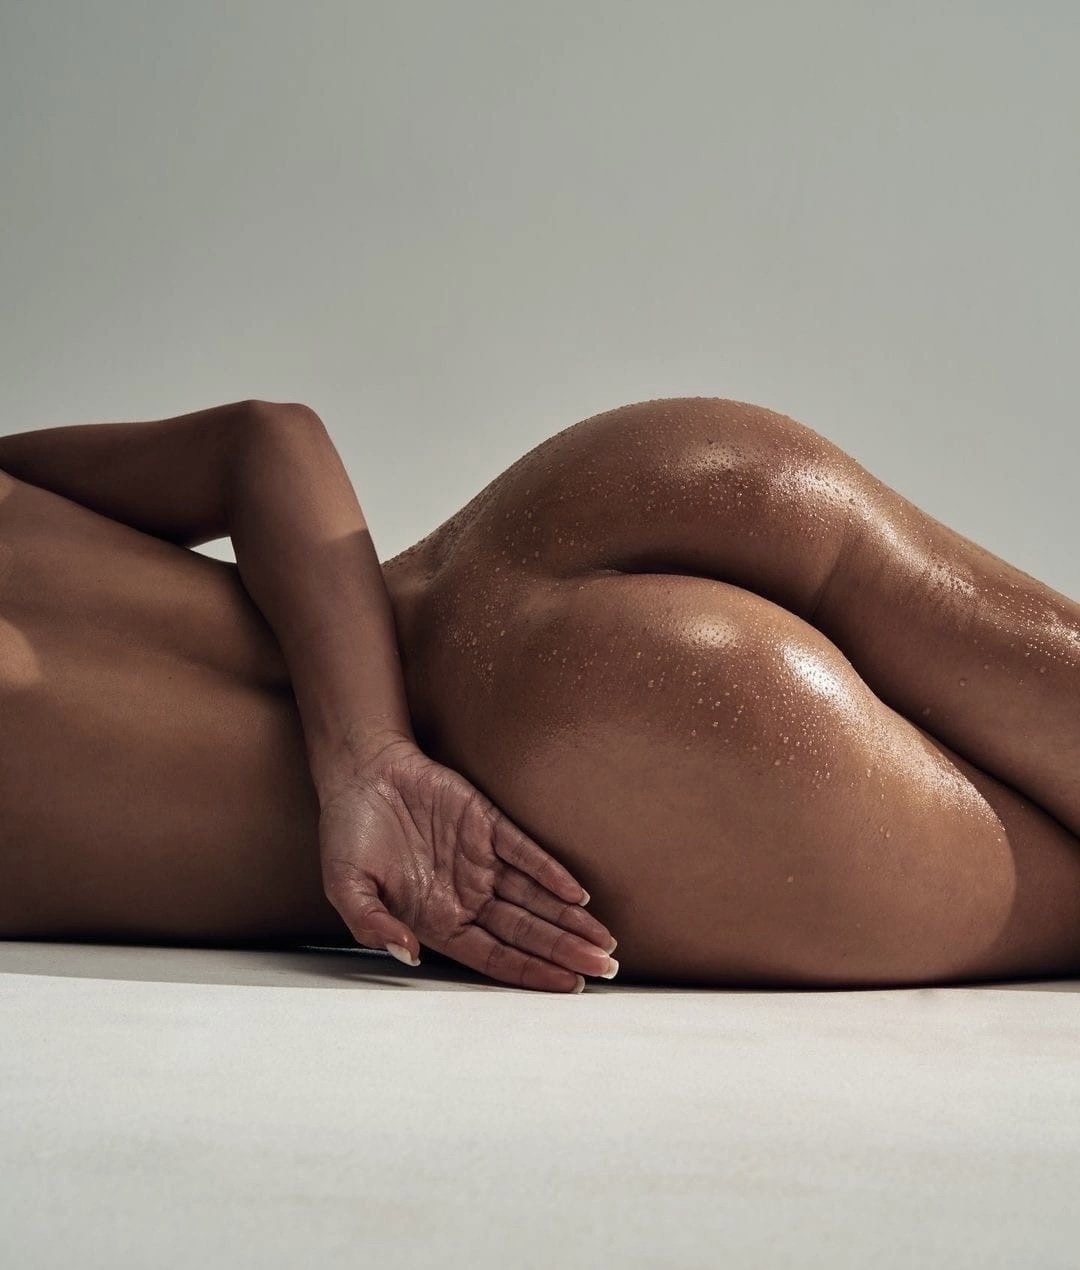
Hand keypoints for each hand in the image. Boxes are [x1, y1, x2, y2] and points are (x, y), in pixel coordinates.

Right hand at [317, 739, 618, 991]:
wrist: (359, 771)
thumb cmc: (348, 833)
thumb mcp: (345, 886)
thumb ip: (372, 923)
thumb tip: (407, 953)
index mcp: (436, 919)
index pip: (495, 956)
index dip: (530, 972)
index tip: (567, 988)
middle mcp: (466, 895)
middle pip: (525, 932)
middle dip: (565, 952)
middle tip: (605, 971)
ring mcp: (480, 860)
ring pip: (534, 897)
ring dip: (568, 919)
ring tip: (603, 942)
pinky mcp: (487, 823)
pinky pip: (525, 852)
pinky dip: (551, 872)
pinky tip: (577, 894)